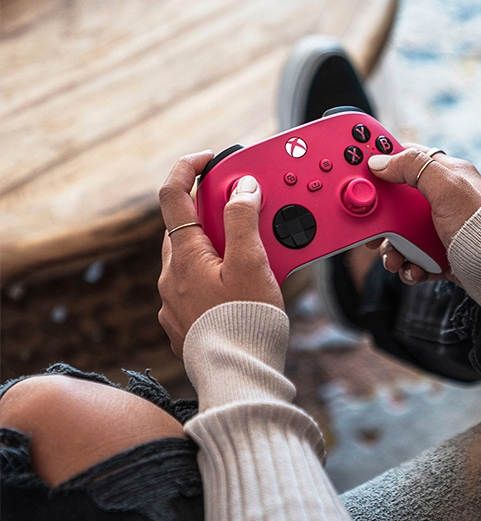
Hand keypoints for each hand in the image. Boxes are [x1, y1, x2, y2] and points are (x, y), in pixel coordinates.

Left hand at [157, 151, 283, 358]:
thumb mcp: (250, 264)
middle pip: (185, 226)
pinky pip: (197, 284)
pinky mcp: (185, 321)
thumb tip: (241, 188)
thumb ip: (243, 220)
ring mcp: (175, 301)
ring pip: (191, 257)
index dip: (188, 168)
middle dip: (212, 213)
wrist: (239, 377)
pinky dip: (215, 274)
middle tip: (245, 215)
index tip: (209, 159)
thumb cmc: (245, 323)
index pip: (172, 194)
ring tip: (252, 257)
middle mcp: (172, 277)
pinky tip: (239, 288)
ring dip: (216, 246)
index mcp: (184, 256)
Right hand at [367, 145, 480, 284]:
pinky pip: (412, 257)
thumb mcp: (447, 187)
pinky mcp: (440, 254)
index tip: (362, 173)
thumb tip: (381, 161)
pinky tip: (413, 270)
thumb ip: (414, 167)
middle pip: (397, 203)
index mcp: (447, 175)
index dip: (384, 163)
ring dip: (392, 250)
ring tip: (395, 260)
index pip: (409, 158)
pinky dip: (408, 266)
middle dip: (382, 221)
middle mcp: (442, 200)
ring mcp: (440, 228)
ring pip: (400, 234)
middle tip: (372, 233)